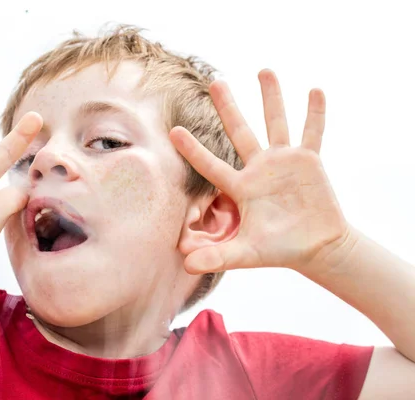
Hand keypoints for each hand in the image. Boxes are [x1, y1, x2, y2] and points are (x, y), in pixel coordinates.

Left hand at [170, 69, 349, 274]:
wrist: (315, 247)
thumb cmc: (278, 250)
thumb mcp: (246, 254)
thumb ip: (217, 257)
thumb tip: (185, 265)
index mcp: (241, 187)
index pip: (211, 165)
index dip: (193, 150)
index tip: (173, 130)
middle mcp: (259, 168)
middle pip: (240, 131)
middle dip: (228, 107)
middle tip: (215, 81)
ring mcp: (284, 162)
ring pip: (276, 123)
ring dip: (271, 97)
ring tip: (264, 70)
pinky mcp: (309, 161)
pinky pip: (313, 132)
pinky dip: (315, 113)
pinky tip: (315, 90)